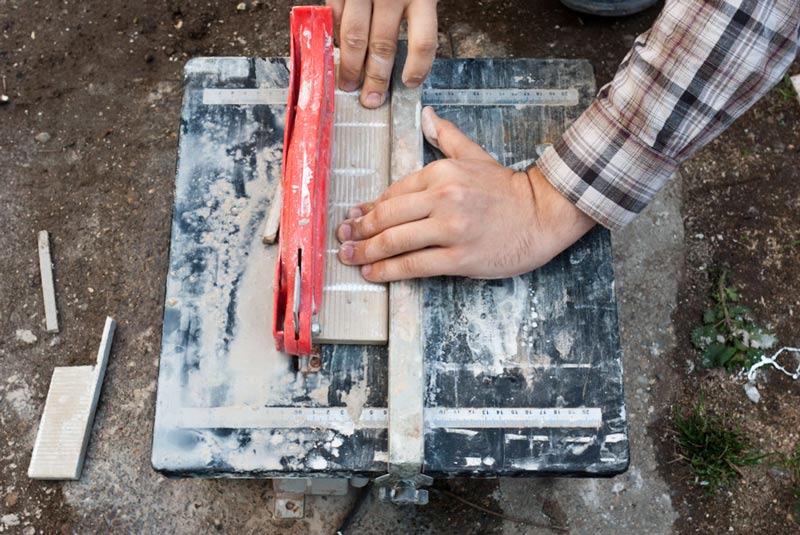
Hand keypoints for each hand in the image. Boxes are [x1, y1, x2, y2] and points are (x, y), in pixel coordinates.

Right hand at [326, 0, 437, 107]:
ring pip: (355, 37)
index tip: (410, 83)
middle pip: (384, 45)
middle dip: (376, 78)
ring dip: (351, 66)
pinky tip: (338, 49)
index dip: (417, 68)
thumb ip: (418, 10)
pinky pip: (336, 15)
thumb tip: (407, 53)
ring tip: (349, 84)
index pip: (423, 41)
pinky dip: (336, 36)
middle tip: (371, 98)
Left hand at [335, 107, 595, 281]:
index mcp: (442, 172)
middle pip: (387, 217)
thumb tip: (427, 115)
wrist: (543, 215)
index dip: (370, 208)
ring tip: (351, 257)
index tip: (355, 216)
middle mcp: (443, 198)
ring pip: (396, 242)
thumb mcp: (475, 156)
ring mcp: (451, 229)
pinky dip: (389, 270)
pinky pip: (415, 266)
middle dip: (359, 230)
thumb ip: (447, 137)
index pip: (393, 193)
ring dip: (367, 252)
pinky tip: (373, 272)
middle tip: (343, 238)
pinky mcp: (459, 258)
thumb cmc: (507, 190)